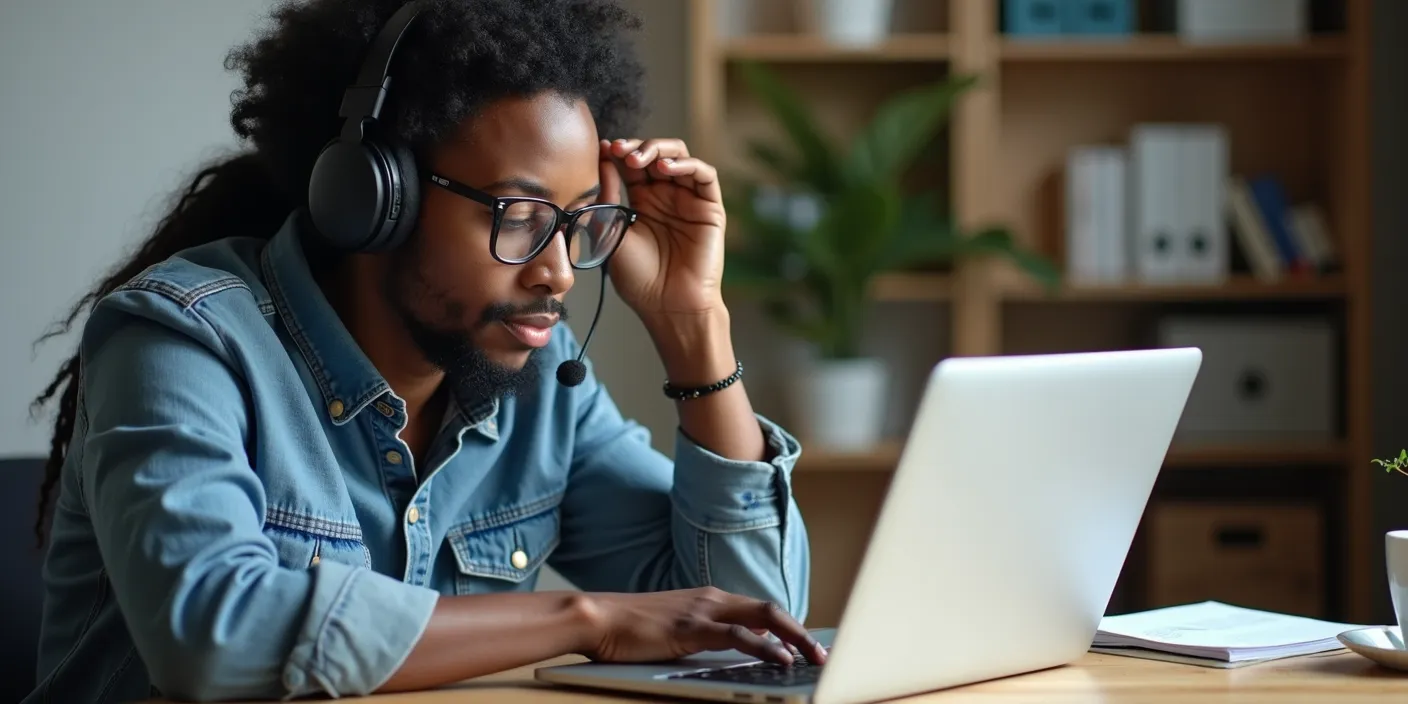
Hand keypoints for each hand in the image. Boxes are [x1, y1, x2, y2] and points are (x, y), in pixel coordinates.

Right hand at [578, 587, 827, 665]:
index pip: (761, 611)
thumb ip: (704, 635)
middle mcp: (713, 599)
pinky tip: (780, 659)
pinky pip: (737, 635)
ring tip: (814, 657)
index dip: (790, 627)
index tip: (810, 646)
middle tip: (823, 654)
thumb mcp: (677, 630)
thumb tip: (732, 652)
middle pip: (771, 609)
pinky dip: (764, 646)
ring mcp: (703, 610)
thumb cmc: (631, 629)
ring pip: (763, 617)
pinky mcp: (691, 627)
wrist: (598, 617)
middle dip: (802, 631)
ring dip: (795, 637)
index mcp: (711, 600)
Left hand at [598, 137, 725, 320]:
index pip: (632, 165)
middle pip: (655, 154)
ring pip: (680, 157)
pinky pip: (704, 175)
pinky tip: (666, 168)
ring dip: (659, 149)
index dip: (619, 152)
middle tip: (619, 151)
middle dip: (637, 147)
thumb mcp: (612, 233)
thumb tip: (602, 162)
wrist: (667, 306)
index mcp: (642, 202)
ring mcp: (689, 200)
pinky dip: (687, 164)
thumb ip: (608, 197)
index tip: (602, 149)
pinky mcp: (710, 208)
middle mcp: (667, 197)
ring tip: (639, 159)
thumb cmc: (639, 280)